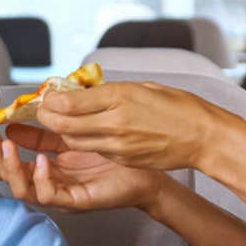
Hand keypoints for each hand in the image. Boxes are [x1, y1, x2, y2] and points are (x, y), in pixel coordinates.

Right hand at [0, 124, 164, 211]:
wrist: (145, 171)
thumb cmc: (111, 156)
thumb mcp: (70, 138)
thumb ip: (42, 134)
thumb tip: (13, 123)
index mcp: (45, 171)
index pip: (9, 163)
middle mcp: (48, 185)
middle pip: (8, 177)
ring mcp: (60, 196)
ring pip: (23, 190)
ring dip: (10, 168)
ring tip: (6, 146)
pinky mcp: (76, 202)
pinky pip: (50, 196)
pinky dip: (41, 179)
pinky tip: (40, 160)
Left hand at [31, 81, 216, 170]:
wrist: (202, 137)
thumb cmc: (179, 107)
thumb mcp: (143, 87)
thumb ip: (111, 91)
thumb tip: (85, 91)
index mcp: (120, 98)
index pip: (70, 102)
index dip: (52, 100)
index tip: (47, 96)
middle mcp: (115, 123)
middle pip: (64, 125)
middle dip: (48, 118)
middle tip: (42, 110)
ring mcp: (118, 145)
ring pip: (75, 141)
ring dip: (62, 132)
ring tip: (58, 121)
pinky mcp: (122, 159)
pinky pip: (94, 150)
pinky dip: (83, 141)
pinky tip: (84, 133)